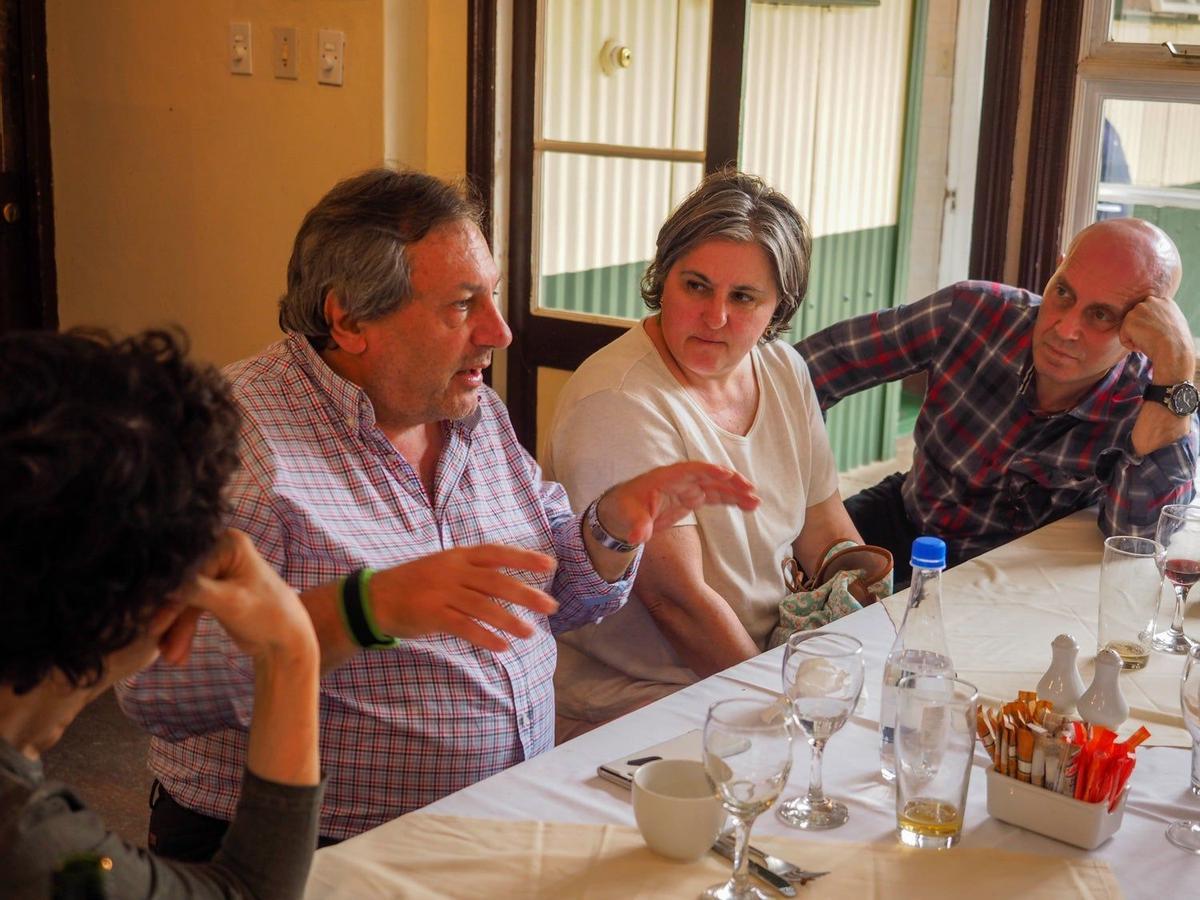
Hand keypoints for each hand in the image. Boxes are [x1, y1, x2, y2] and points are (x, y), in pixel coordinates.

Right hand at [160, 529, 315, 665]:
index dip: (169, 591)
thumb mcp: (229, 602)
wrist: (286, 640)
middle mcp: (220, 550)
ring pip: (183, 599)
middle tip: (155, 638)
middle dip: (171, 616)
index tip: (152, 615)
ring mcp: (215, 570)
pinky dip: (182, 630)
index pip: (189, 566)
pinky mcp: (212, 590)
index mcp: (229, 543)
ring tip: (170, 657)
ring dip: (175, 629)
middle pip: (183, 583)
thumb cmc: (267, 615)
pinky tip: (176, 653)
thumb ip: (194, 590)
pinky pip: (188, 609)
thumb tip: (159, 586)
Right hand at [368, 545, 558, 652]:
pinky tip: (501, 646)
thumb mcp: (445, 569)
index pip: (497, 553)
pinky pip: (463, 625)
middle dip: (525, 593)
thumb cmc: (415, 585)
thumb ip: (473, 574)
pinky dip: (484, 636)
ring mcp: (441, 591)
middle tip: (551, 606)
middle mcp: (452, 570)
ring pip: (482, 605)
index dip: (524, 558)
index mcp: (458, 556)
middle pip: (495, 580)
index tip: (550, 565)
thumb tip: (509, 585)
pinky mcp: (431, 613)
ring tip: (530, 633)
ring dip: (509, 620)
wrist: (374, 599)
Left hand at [597, 462, 759, 545]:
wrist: (623, 513)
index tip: (725, 473)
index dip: (707, 470)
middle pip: (708, 476)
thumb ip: (636, 526)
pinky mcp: (692, 498)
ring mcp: (687, 488)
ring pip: (716, 486)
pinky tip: (747, 506)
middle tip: (749, 490)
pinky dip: (731, 500)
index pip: (689, 470)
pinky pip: (715, 496)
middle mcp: (680, 480)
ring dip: (735, 492)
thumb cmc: (624, 510)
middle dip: (729, 482)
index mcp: (664, 478)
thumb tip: (638, 537)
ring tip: (755, 502)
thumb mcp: (628, 519)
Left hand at [1119, 295, 1194, 383]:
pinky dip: (1131, 346)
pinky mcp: (1128, 322)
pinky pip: (1124, 338)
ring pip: (1130, 328)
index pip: (1149, 312)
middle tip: (1155, 339)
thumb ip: (1164, 316)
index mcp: (1163, 301)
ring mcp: (1138, 310)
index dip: (1152, 326)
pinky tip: (1142, 347)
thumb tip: (1156, 322)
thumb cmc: (1178, 341)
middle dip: (1143, 330)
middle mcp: (1149, 301)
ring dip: (1137, 338)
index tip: (1160, 333)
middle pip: (1137, 319)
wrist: (1173, 348)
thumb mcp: (1176, 322)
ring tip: (1151, 342)